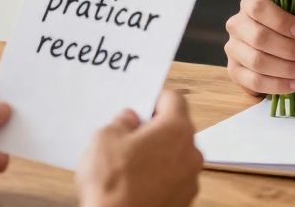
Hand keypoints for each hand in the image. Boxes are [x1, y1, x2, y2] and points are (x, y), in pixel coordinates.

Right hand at [77, 90, 201, 206]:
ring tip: (129, 165)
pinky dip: (159, 177)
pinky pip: (173, 179)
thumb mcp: (104, 138)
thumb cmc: (113, 185)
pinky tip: (135, 184)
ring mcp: (190, 180)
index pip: (174, 99)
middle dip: (154, 130)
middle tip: (128, 136)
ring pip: (175, 156)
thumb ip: (121, 122)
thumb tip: (128, 120)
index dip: (154, 98)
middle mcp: (191, 153)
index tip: (141, 105)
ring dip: (157, 155)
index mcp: (176, 130)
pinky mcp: (184, 201)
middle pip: (176, 129)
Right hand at [224, 0, 294, 95]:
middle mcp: (237, 25)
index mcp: (250, 5)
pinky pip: (254, 81)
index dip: (280, 21)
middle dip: (288, 49)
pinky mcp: (235, 72)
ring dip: (286, 68)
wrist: (290, 55)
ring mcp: (233, 49)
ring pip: (257, 61)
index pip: (258, 8)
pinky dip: (278, 85)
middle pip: (258, 37)